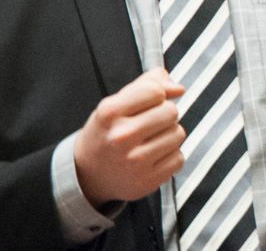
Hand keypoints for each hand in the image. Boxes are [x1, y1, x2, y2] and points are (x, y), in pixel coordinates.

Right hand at [74, 68, 185, 206]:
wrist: (87, 174)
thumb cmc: (105, 134)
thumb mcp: (115, 104)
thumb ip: (147, 85)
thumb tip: (177, 88)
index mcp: (110, 113)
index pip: (155, 91)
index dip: (157, 94)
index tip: (150, 102)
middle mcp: (121, 137)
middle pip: (171, 111)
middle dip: (164, 114)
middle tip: (149, 123)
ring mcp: (135, 161)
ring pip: (178, 134)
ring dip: (169, 135)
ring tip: (150, 140)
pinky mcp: (147, 180)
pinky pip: (178, 158)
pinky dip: (170, 156)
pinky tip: (153, 157)